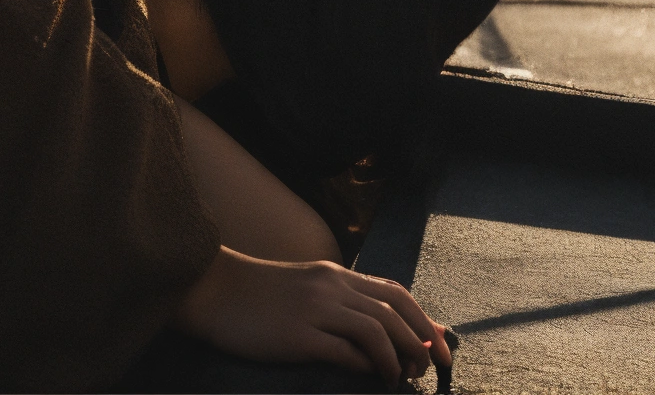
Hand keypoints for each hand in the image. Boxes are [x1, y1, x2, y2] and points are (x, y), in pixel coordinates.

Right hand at [173, 245, 452, 387]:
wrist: (214, 289)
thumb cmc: (258, 294)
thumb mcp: (305, 288)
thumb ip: (339, 301)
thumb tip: (377, 332)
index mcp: (335, 275)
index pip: (394, 293)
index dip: (424, 320)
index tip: (440, 346)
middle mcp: (331, 288)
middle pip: (392, 311)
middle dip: (421, 342)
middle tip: (431, 369)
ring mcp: (314, 311)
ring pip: (375, 330)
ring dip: (398, 357)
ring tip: (402, 378)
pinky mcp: (297, 336)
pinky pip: (343, 351)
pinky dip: (365, 366)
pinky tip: (370, 377)